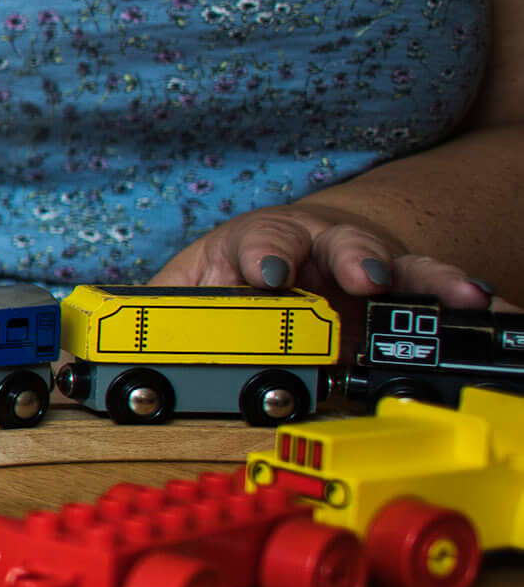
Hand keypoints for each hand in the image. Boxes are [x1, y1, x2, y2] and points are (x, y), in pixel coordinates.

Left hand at [154, 204, 499, 308]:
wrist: (277, 264)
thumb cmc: (227, 274)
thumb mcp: (184, 290)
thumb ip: (157, 314)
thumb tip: (101, 345)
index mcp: (258, 244)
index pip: (259, 241)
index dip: (264, 255)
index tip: (267, 275)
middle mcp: (318, 247)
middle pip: (340, 242)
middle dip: (356, 257)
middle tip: (367, 276)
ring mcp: (362, 267)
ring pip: (398, 264)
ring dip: (426, 279)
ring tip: (459, 294)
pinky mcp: (395, 292)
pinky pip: (435, 295)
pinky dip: (463, 301)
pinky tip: (490, 308)